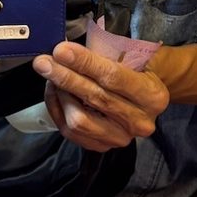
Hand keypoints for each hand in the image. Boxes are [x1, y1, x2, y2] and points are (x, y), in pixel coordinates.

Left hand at [33, 42, 168, 152]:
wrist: (145, 100)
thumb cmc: (137, 71)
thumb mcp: (133, 56)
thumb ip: (107, 53)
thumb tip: (69, 48)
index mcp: (152, 95)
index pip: (113, 77)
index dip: (85, 63)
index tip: (60, 50)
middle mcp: (140, 122)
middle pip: (94, 98)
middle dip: (65, 77)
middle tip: (43, 62)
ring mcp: (121, 138)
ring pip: (79, 120)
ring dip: (60, 95)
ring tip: (52, 76)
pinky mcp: (103, 147)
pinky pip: (70, 131)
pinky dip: (58, 109)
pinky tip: (55, 92)